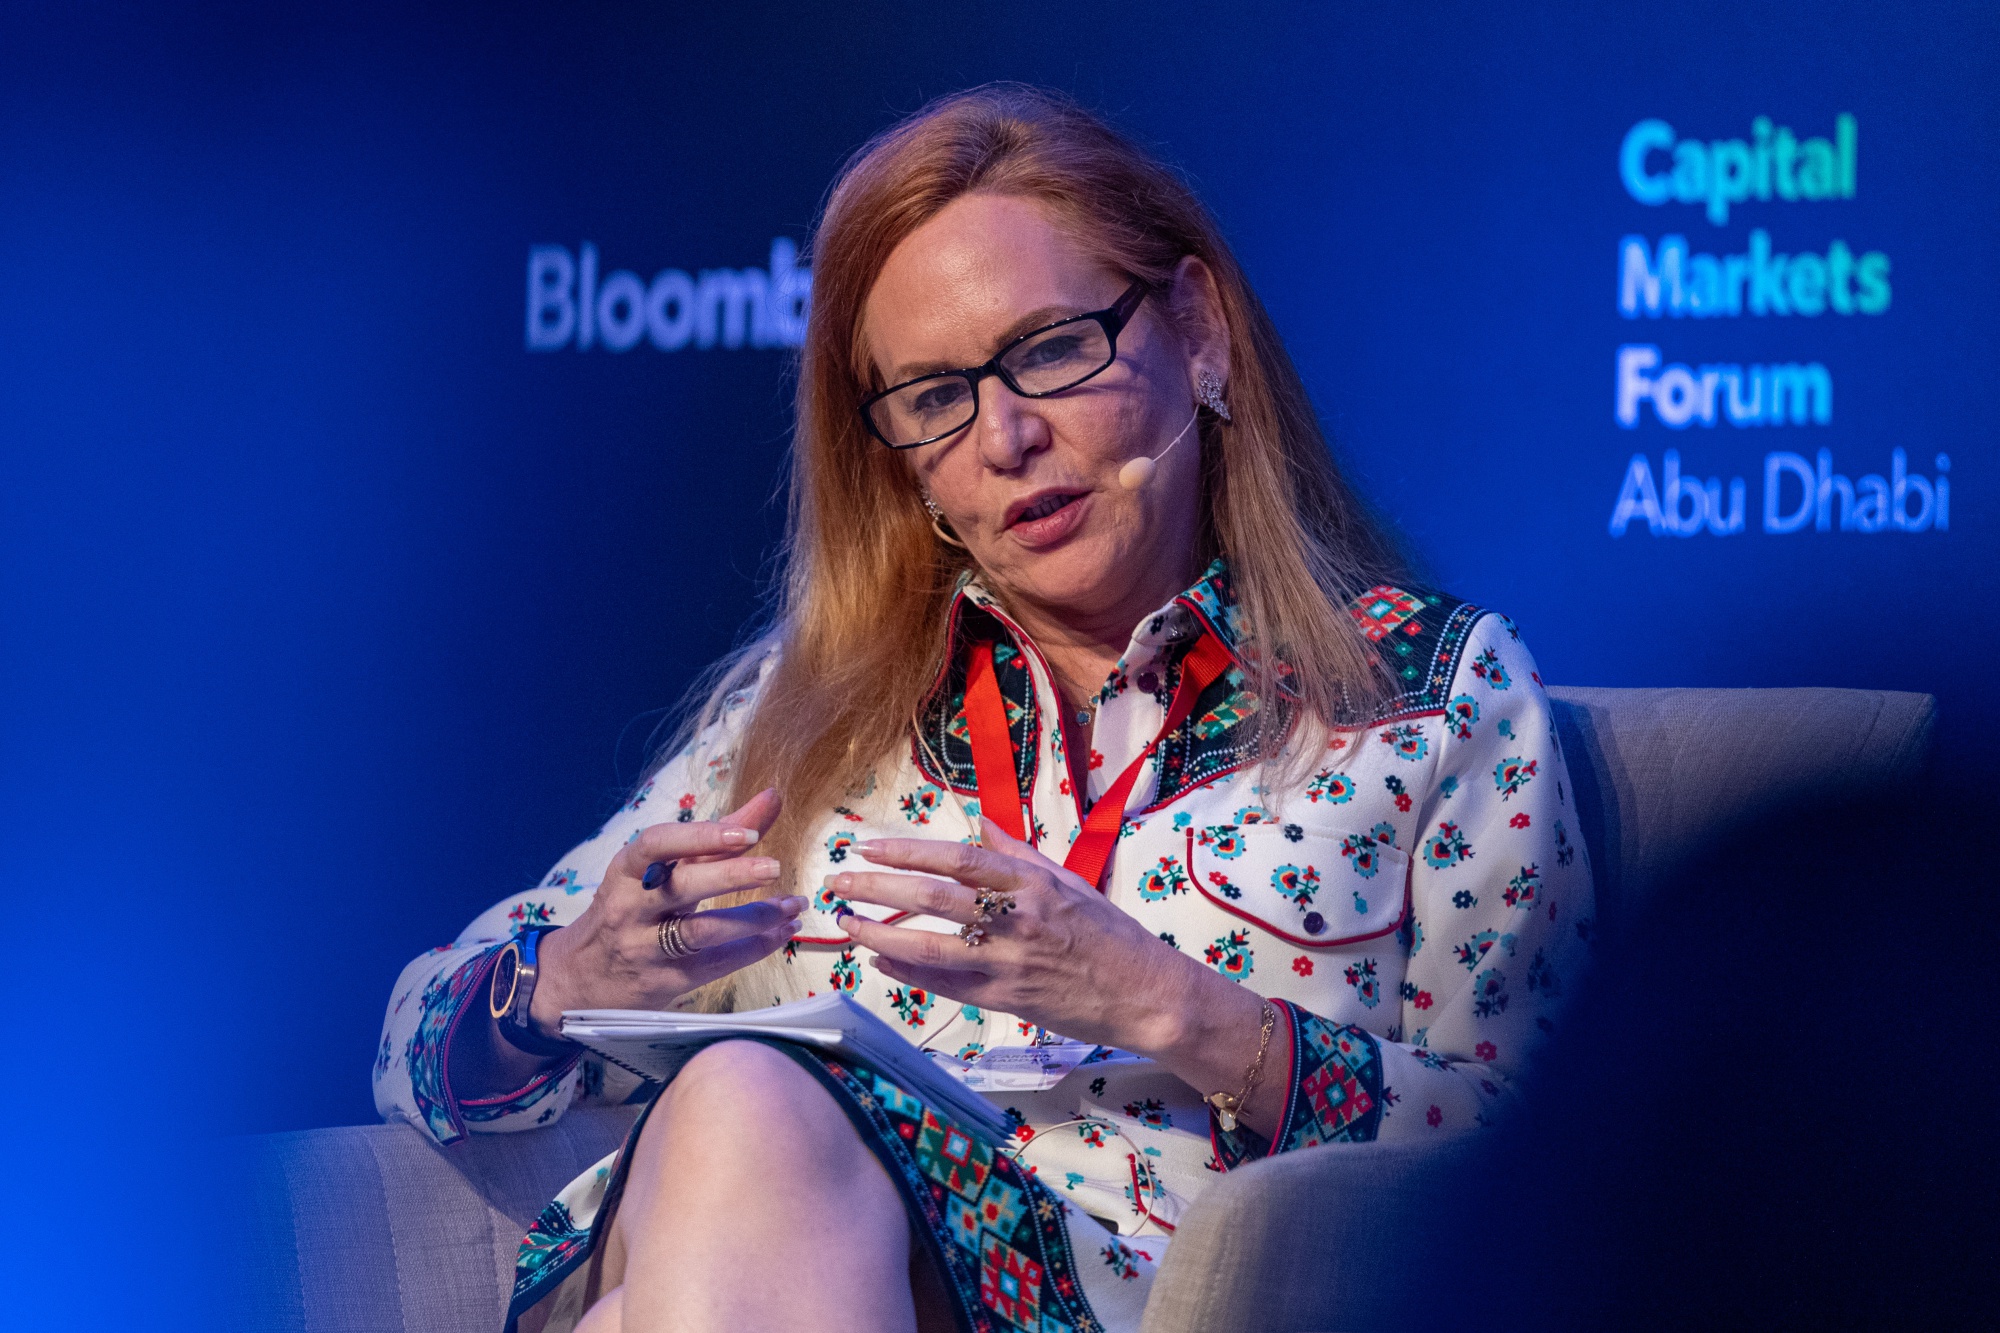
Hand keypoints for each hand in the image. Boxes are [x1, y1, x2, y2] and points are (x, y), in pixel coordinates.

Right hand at [531, 788, 803, 1028]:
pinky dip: (754, 948)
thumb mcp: (659, 871)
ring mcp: (646, 947)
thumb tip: (771, 797)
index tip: (746, 834)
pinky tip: (781, 933)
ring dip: (753, 918)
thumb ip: (716, 837)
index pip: (657, 845)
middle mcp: (632, 907)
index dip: (701, 837)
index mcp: (627, 871)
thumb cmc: (632, 910)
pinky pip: (714, 964)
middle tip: (774, 867)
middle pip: (682, 887)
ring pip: (701, 932)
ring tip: (792, 906)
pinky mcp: (665, 980)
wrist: (579, 979)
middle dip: (731, 876)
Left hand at [829, 817, 1220, 1056]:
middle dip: (877, 889)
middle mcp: (1016, 918)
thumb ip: (1019, 854)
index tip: (869, 847)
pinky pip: (945, 984)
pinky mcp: (1006, 1000)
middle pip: (932, 899)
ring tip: (844, 923)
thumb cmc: (1108, 934)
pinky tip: (877, 959)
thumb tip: (980, 823)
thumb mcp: (1068, 881)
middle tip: (838, 881)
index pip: (957, 859)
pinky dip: (907, 970)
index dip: (907, 852)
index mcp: (1032, 882)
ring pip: (930, 945)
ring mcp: (1009, 962)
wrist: (1145, 993)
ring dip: (878, 933)